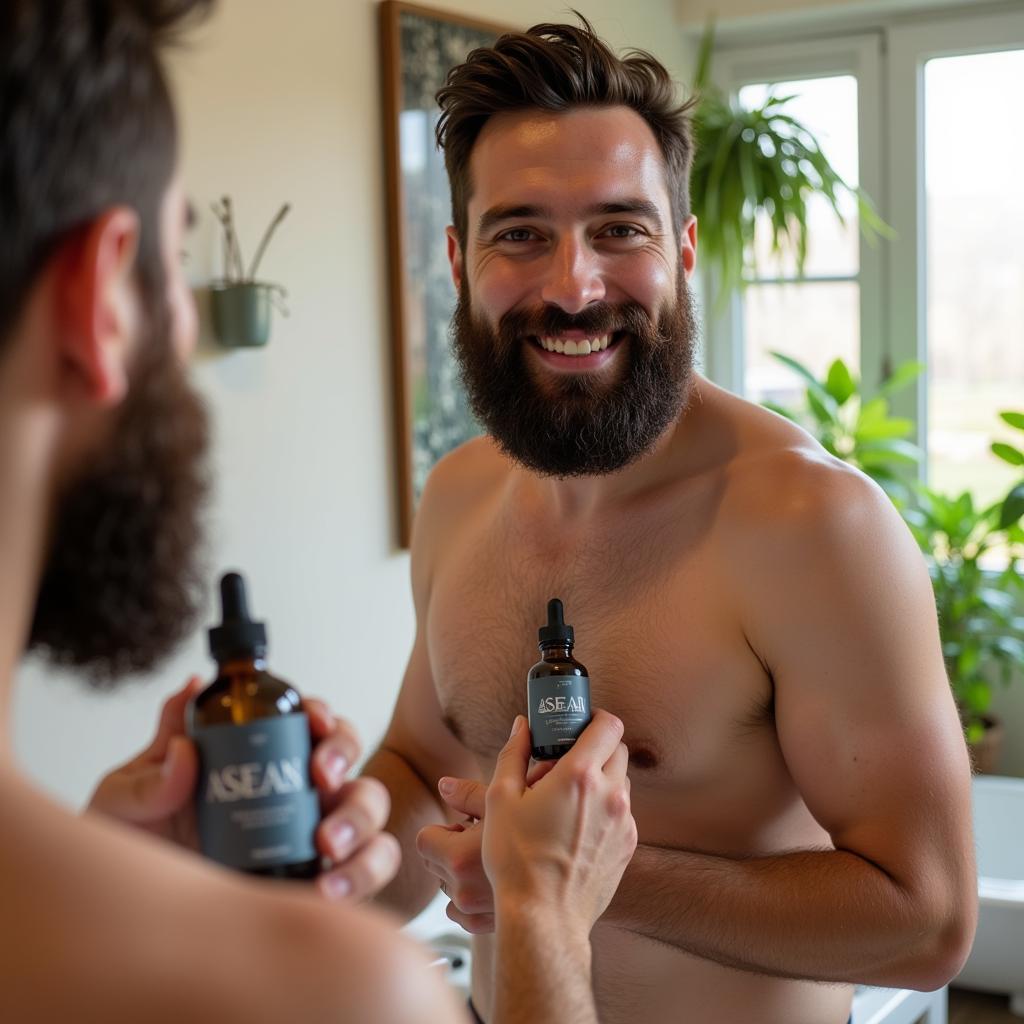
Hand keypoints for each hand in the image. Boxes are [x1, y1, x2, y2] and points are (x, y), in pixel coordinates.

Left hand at [87, 678, 399, 900]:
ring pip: (371, 807)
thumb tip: (189, 694)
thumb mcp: (125, 801)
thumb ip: (153, 759)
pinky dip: (362, 875)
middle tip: (319, 779)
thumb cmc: (139, 854)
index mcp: (259, 756)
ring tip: (326, 846)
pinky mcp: (330, 880)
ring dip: (361, 819)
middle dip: (343, 755)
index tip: (311, 721)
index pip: (306, 718)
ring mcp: (319, 833)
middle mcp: (298, 788)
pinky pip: (372, 868)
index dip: (319, 712)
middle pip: (348, 751)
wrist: (140, 930)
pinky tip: (326, 890)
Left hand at [417, 756, 556, 933]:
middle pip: (434, 862)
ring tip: (496, 860)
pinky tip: (500, 882)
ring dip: (462, 874)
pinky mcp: (483, 928)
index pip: (425, 840)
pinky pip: (462, 911)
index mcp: (459, 857)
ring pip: (449, 886)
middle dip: (453, 848)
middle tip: (486, 839)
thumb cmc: (547, 839)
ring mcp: (472, 913)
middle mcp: (461, 890)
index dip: (444, 829)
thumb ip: (470, 792)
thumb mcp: (509, 803)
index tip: (465, 825)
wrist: (575, 886)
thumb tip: (444, 784)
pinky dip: (473, 897)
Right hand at [483, 710, 635, 934]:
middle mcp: (610, 794)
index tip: (576, 723)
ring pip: (621, 782)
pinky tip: (576, 826)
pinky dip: (605, 809)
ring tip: (568, 797)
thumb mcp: (500, 799)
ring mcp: (623, 823)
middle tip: (566, 759)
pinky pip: (622, 814)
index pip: (608, 725)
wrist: (542, 917)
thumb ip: (513, 754)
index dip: (594, 718)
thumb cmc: (515, 860)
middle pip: (618, 750)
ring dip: (601, 778)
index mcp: (580, 775)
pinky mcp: (627, 847)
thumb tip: (523, 726)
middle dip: (596, 747)